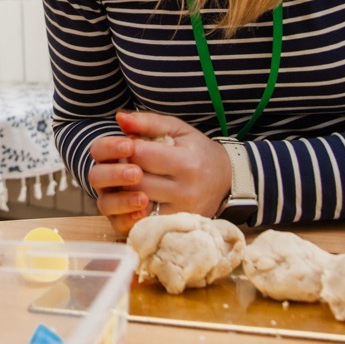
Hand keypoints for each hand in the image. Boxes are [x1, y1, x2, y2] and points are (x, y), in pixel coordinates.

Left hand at [87, 111, 232, 234]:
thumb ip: (147, 122)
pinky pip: (141, 222)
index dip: (126, 149)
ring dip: (123, 191)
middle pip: (134, 182)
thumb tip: (119, 118)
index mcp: (186, 162)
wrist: (225, 180)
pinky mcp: (174, 225)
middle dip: (121, 171)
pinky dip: (130, 211)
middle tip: (124, 164)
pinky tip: (131, 198)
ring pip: (134, 204)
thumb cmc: (197, 150)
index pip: (140, 155)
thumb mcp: (177, 129)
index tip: (128, 146)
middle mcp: (185, 190)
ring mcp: (180, 212)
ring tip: (127, 180)